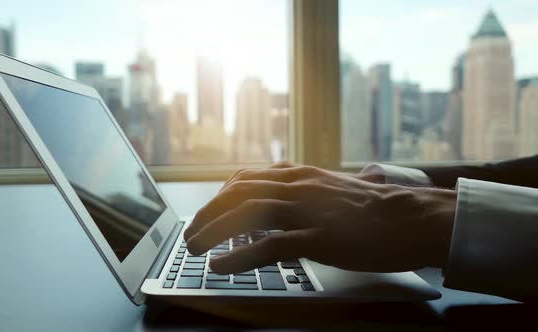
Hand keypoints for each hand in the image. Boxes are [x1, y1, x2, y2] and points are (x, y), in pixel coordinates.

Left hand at [184, 164, 455, 273]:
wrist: (412, 217)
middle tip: (192, 234)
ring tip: (196, 249)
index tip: (210, 211)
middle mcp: (299, 186)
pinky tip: (222, 265)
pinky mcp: (319, 238)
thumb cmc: (376, 208)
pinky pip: (270, 245)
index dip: (221, 196)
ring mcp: (308, 211)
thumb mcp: (334, 190)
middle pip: (238, 193)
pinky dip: (240, 255)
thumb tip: (284, 201)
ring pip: (247, 214)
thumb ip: (306, 192)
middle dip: (208, 213)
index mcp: (302, 175)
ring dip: (214, 231)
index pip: (247, 178)